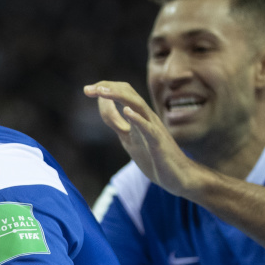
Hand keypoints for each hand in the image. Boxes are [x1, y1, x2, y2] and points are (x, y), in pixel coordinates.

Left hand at [83, 81, 201, 196]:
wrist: (177, 176)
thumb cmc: (154, 157)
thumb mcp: (128, 138)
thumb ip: (117, 123)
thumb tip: (104, 108)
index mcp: (139, 116)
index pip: (123, 94)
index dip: (105, 90)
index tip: (87, 89)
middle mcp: (147, 117)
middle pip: (129, 94)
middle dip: (108, 88)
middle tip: (88, 89)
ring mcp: (153, 128)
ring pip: (137, 106)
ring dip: (119, 97)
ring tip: (102, 92)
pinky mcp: (158, 142)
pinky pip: (148, 128)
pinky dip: (138, 119)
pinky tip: (127, 111)